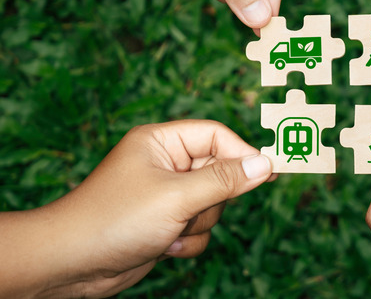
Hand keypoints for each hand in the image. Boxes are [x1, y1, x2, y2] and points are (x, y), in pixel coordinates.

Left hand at [0, 120, 274, 297]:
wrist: (71, 265)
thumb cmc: (114, 220)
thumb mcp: (177, 197)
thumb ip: (225, 180)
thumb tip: (265, 164)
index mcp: (161, 142)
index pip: (216, 136)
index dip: (242, 153)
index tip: (268, 173)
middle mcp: (164, 164)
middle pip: (219, 172)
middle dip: (212, 199)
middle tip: (193, 209)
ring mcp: (165, 195)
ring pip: (212, 204)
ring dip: (199, 223)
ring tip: (170, 230)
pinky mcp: (164, 222)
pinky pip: (199, 227)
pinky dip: (188, 240)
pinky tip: (164, 246)